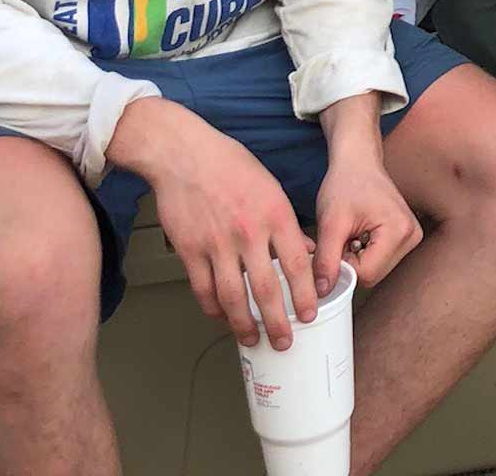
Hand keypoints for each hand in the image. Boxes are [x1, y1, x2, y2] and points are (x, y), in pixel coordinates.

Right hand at [108, 97, 314, 349]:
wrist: (183, 154)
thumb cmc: (230, 166)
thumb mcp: (271, 188)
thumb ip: (288, 224)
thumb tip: (306, 253)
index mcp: (275, 215)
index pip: (297, 265)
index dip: (306, 295)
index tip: (311, 314)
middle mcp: (248, 232)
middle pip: (266, 289)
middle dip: (278, 322)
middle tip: (285, 342)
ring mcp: (216, 244)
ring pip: (232, 297)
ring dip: (244, 324)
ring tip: (253, 339)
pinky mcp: (189, 250)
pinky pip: (203, 289)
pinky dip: (213, 308)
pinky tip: (222, 317)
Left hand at [312, 92, 420, 291]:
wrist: (357, 162)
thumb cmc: (345, 184)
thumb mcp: (331, 222)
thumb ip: (327, 259)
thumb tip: (322, 293)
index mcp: (399, 231)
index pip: (366, 274)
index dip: (343, 266)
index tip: (333, 244)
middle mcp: (413, 236)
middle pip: (373, 275)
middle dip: (350, 262)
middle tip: (341, 236)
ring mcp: (412, 237)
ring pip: (375, 270)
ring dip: (356, 258)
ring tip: (350, 232)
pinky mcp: (405, 237)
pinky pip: (379, 261)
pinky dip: (363, 253)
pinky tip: (358, 233)